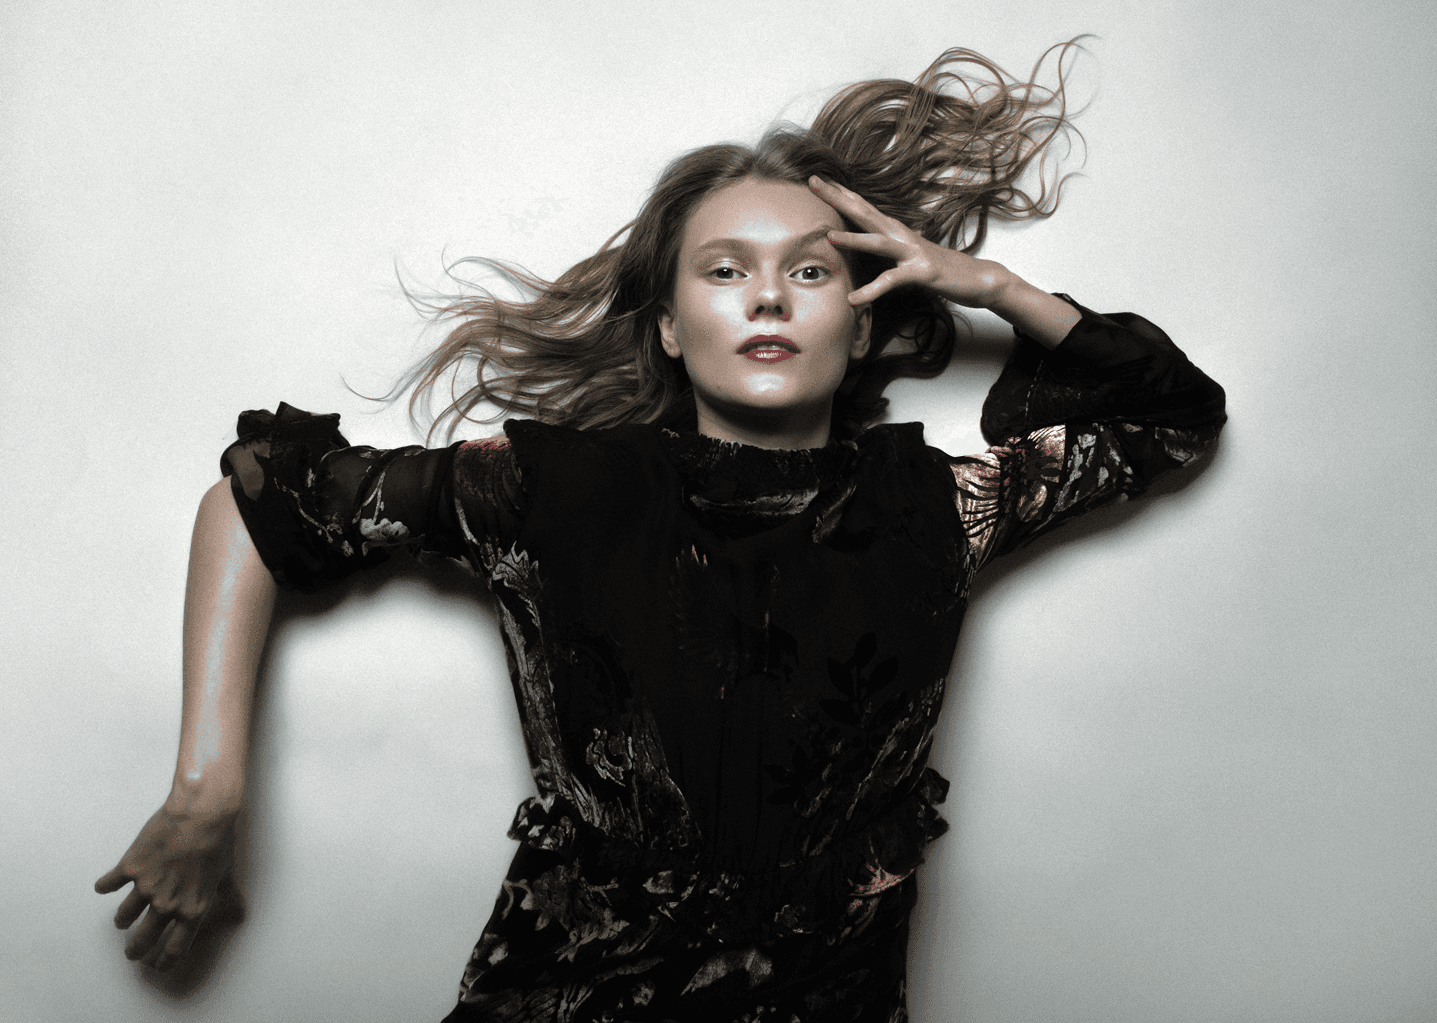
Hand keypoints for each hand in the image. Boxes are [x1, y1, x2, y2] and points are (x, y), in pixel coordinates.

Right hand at [94, 803, 236, 969]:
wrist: (203, 813)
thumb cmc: (218, 841)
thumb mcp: (225, 873)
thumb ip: (225, 895)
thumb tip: (238, 910)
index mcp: (192, 909)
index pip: (175, 949)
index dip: (163, 961)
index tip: (155, 965)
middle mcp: (167, 904)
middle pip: (143, 940)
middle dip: (135, 950)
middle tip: (132, 951)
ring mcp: (146, 887)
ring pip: (123, 917)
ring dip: (123, 920)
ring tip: (123, 920)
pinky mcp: (131, 868)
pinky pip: (108, 885)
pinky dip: (105, 887)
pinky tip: (105, 886)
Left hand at [808, 175, 1012, 308]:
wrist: (977, 278)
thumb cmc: (937, 267)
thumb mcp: (906, 255)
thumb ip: (886, 247)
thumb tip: (866, 242)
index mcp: (895, 230)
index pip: (862, 206)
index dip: (839, 192)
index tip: (815, 179)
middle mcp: (901, 235)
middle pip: (864, 212)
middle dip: (838, 197)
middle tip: (813, 182)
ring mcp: (912, 252)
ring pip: (878, 242)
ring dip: (854, 239)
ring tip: (828, 237)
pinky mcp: (921, 272)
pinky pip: (893, 281)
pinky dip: (872, 290)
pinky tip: (854, 299)